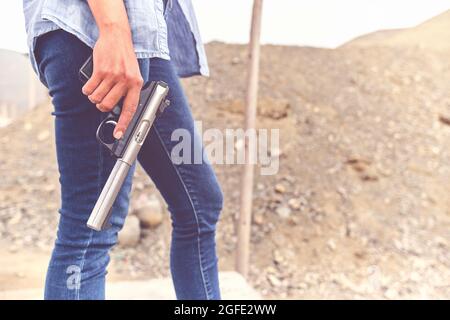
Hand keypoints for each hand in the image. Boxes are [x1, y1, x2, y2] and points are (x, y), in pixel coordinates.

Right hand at [82, 0, 143, 139]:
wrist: (117, 36)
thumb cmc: (124, 57)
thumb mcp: (132, 74)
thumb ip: (128, 90)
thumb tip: (119, 109)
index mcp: (136, 84)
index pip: (130, 109)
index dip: (123, 124)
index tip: (117, 134)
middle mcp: (125, 81)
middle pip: (108, 106)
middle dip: (101, 106)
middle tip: (101, 100)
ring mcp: (113, 76)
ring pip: (97, 99)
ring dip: (93, 97)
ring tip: (96, 89)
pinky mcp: (100, 71)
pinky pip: (89, 89)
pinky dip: (87, 90)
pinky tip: (90, 84)